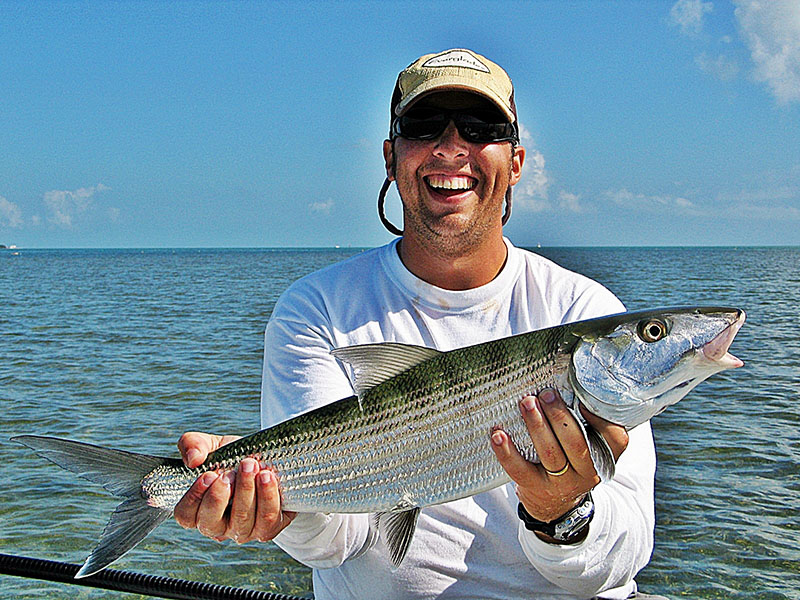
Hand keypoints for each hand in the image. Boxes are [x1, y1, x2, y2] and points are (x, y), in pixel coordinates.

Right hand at [173, 431, 295, 543]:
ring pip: (241, 520)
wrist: (267, 458)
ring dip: (246, 491)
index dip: (194, 497)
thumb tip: (193, 459)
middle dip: (220, 496)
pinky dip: (268, 496)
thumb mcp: (211, 445)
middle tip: (230, 473)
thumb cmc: (233, 456)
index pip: (186, 515)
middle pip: (211, 523)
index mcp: (198, 510)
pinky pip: (267, 520)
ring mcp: (243, 531)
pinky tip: (267, 476)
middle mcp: (218, 527)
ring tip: (251, 465)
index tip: (208, 475)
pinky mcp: (268, 529)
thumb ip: (192, 444)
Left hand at [490, 389, 627, 523]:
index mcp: (604, 456)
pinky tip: (497, 434)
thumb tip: (566, 381)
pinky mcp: (536, 488)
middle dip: (559, 416)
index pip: (615, 439)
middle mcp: (587, 472)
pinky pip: (520, 469)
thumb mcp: (589, 446)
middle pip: (576, 443)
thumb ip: (587, 422)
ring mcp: (561, 483)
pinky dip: (507, 451)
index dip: (602, 420)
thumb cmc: (570, 461)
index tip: (583, 400)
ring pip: (550, 453)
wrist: (554, 504)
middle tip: (546, 393)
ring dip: (536, 426)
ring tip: (526, 403)